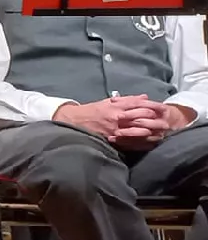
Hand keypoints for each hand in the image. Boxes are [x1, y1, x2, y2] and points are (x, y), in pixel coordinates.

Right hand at [52, 95, 170, 144]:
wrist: (74, 121)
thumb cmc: (92, 111)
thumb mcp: (108, 101)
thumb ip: (127, 100)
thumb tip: (145, 97)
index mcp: (116, 105)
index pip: (138, 104)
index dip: (151, 105)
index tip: (162, 108)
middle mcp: (116, 116)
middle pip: (140, 116)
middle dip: (154, 119)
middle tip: (165, 121)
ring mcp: (115, 128)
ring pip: (137, 129)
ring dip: (150, 130)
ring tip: (160, 132)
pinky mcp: (112, 138)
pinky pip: (130, 140)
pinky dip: (141, 141)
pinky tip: (149, 142)